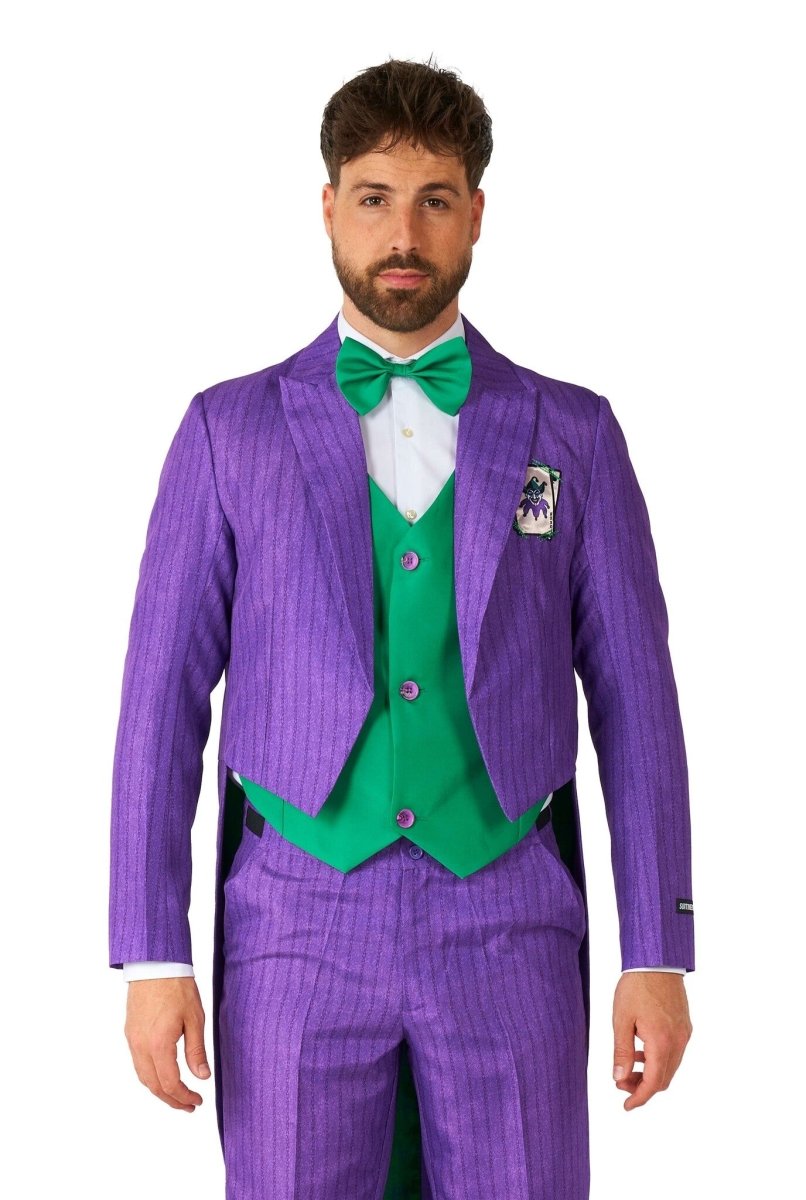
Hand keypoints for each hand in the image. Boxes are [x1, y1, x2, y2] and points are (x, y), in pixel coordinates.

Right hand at [124, 977, 209, 1111]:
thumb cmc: (177, 987)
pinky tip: (163, 1074)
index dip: (184, 1097)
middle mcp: (140, 1046)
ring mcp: (132, 1040)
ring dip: (159, 1090)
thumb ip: (196, 1051)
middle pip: (153, 1086)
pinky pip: (138, 1063)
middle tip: (188, 1105)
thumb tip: (202, 1077)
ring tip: (177, 1095)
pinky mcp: (130, 1032)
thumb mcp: (194, 1019)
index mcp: (158, 1044)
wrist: (155, 963)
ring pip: (143, 1076)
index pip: (169, 1083)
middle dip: (171, 1100)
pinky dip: (150, 1076)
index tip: (197, 1101)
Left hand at [612, 972, 691, 1110]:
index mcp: (662, 1042)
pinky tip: (642, 1050)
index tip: (627, 1106)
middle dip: (643, 1087)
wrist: (656, 960)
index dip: (640, 1098)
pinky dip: (659, 1059)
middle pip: (664, 1079)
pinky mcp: (685, 1026)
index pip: (654, 1083)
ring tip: (629, 1067)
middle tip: (621, 1083)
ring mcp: (684, 1034)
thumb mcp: (621, 1019)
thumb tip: (619, 1078)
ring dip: (651, 1074)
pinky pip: (674, 1052)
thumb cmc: (636, 986)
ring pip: (670, 1067)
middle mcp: (678, 1041)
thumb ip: (621, 1051)